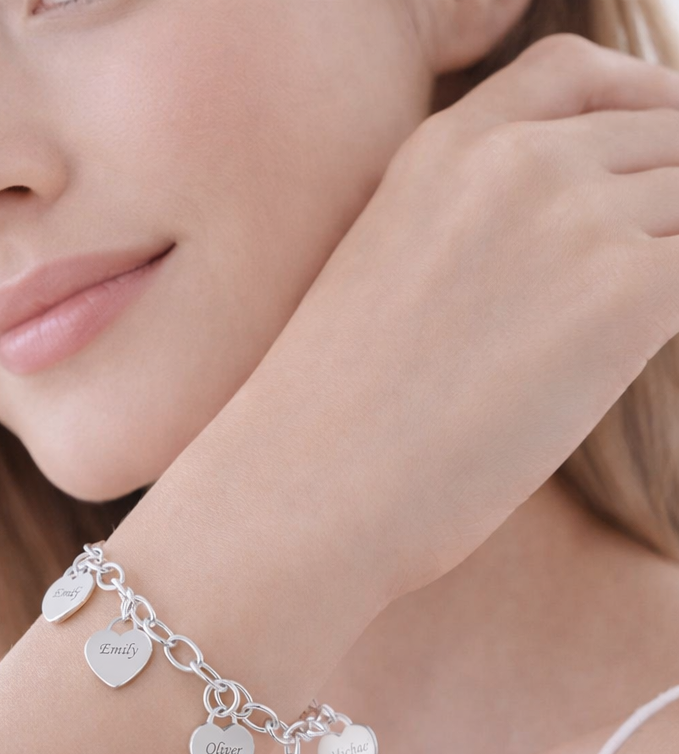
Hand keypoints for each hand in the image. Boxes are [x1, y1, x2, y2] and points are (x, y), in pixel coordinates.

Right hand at [256, 32, 678, 599]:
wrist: (305, 488)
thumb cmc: (327, 422)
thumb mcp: (378, 285)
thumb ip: (470, 236)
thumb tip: (565, 261)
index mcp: (440, 152)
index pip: (576, 72)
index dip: (642, 100)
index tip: (658, 155)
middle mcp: (513, 163)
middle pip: (662, 138)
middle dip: (671, 203)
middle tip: (642, 282)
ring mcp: (571, 221)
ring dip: (678, 261)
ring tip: (633, 332)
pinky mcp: (623, 294)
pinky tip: (649, 350)